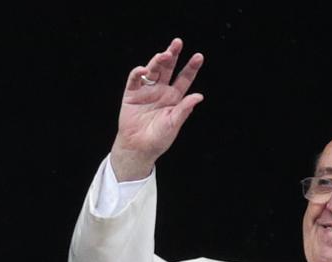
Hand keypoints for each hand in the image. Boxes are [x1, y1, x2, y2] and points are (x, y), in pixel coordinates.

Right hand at [110, 38, 204, 180]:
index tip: (199, 56)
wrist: (139, 148)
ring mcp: (146, 91)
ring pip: (153, 70)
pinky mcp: (131, 94)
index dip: (191, 68)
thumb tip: (199, 96)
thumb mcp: (174, 123)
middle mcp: (161, 91)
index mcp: (174, 98)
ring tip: (164, 55)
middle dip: (173, 55)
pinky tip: (144, 70)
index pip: (184, 79)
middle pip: (168, 69)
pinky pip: (134, 80)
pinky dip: (138, 73)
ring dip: (158, 61)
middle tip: (177, 43)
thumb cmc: (159, 139)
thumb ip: (184, 109)